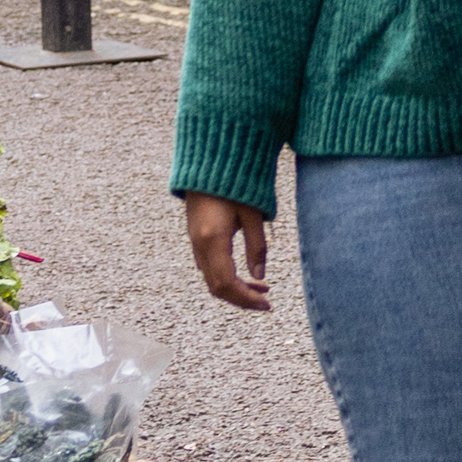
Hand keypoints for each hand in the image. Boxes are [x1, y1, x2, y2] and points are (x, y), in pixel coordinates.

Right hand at [180, 191, 271, 313]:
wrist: (208, 158)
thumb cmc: (234, 182)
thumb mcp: (252, 213)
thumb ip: (257, 247)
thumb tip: (260, 276)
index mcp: (213, 240)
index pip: (227, 284)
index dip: (247, 299)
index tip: (267, 304)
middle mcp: (199, 244)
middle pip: (217, 287)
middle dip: (241, 299)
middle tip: (266, 302)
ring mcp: (194, 240)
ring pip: (211, 278)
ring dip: (234, 289)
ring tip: (261, 288)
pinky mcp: (195, 235)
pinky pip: (207, 266)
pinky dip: (225, 276)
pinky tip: (243, 273)